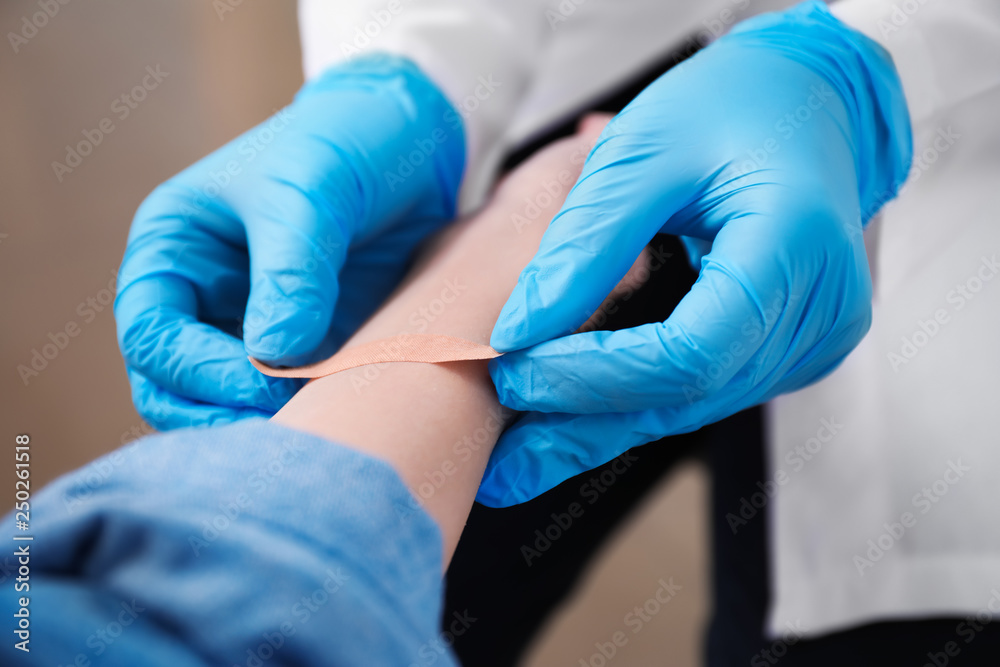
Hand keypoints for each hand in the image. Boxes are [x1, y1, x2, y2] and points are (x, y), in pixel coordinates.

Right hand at [115, 54, 464, 429]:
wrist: (412, 138)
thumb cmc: (345, 142)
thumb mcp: (312, 191)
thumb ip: (291, 271)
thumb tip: (273, 357)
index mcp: (174, 249)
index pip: (152, 334)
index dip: (197, 371)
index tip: (263, 385)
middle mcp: (203, 295)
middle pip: (175, 386)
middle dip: (220, 413)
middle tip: (287, 429)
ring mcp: (255, 323)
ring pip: (230, 402)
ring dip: (265, 421)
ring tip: (320, 423)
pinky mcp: (307, 341)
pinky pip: (293, 395)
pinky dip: (312, 410)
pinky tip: (345, 411)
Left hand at [479, 0, 911, 505]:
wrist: (808, 101)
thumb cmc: (730, 105)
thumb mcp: (644, 149)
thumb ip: (585, 242)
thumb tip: (517, 329)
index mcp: (795, 248)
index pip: (689, 350)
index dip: (594, 374)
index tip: (513, 369)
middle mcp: (818, 312)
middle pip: (687, 395)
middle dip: (582, 423)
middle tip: (495, 458)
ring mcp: (809, 340)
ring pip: (689, 405)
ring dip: (599, 428)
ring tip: (515, 457)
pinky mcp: (786, 349)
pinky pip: (700, 389)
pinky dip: (631, 403)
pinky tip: (569, 421)